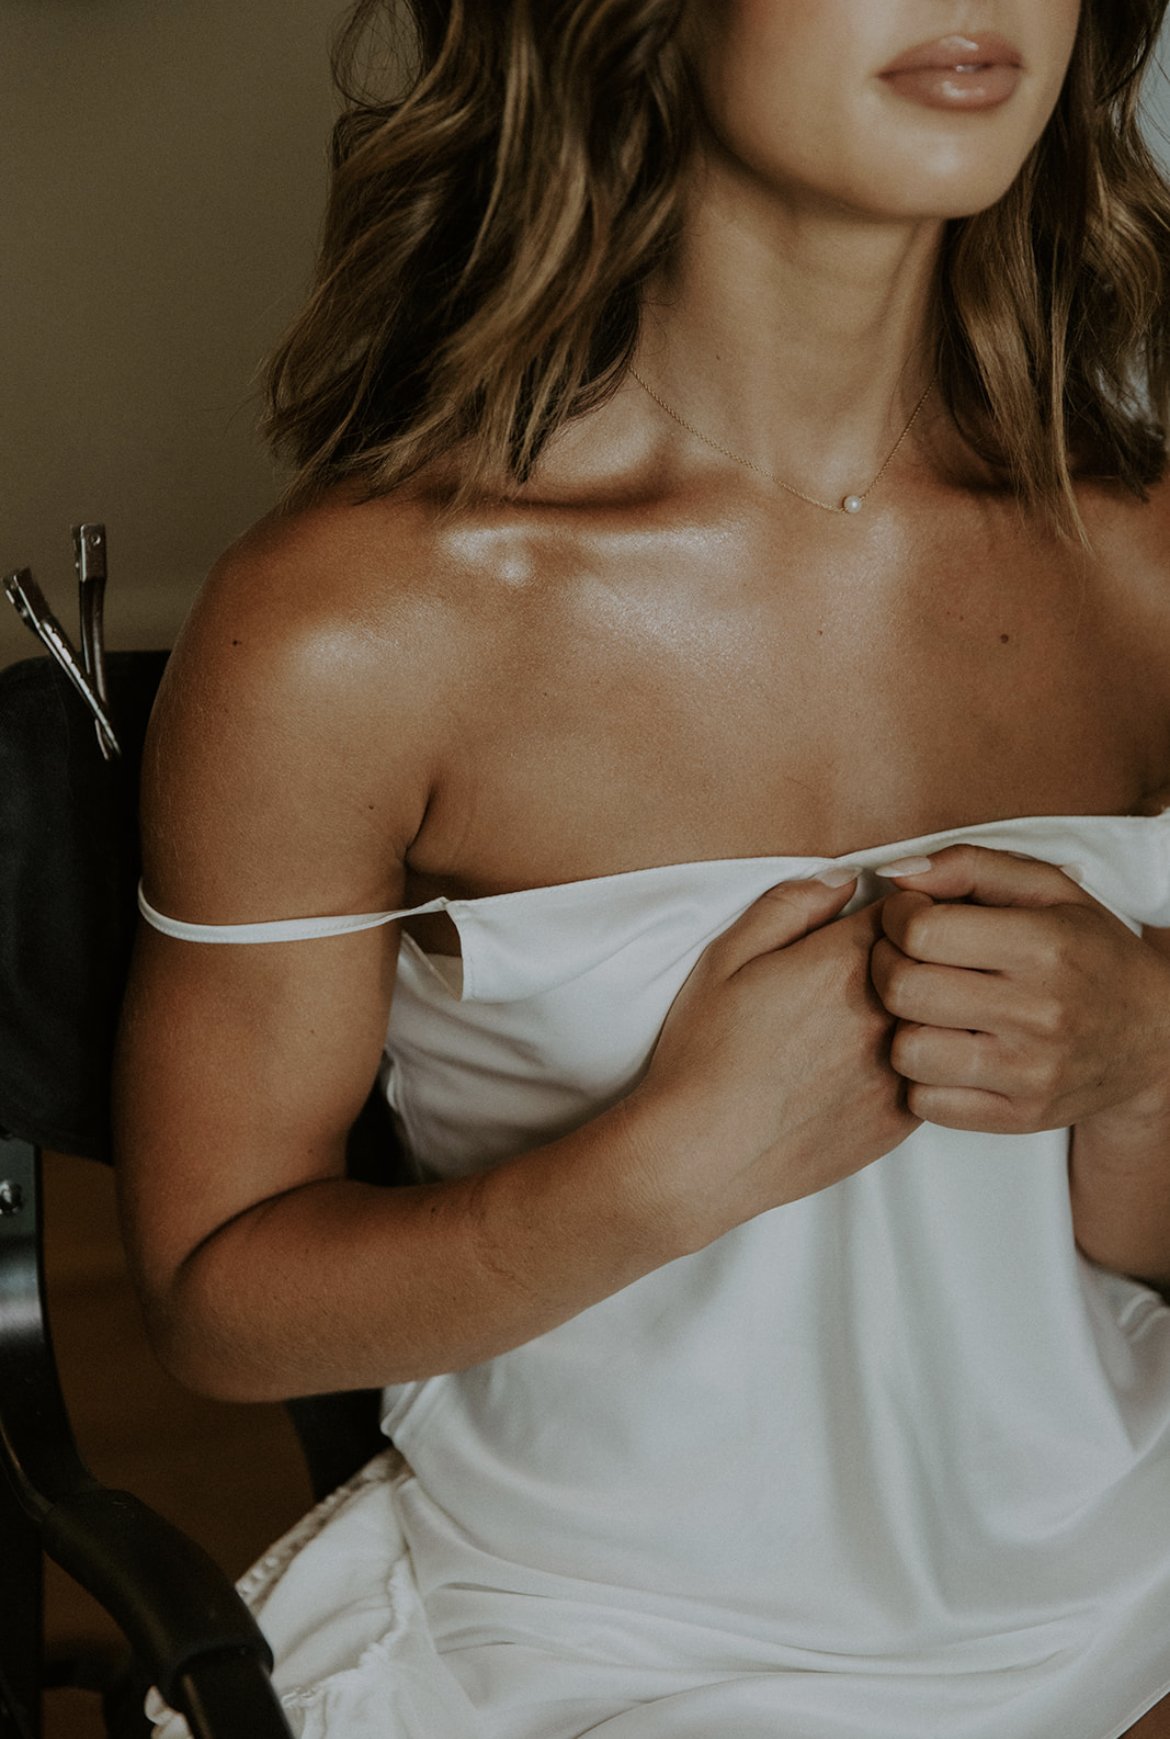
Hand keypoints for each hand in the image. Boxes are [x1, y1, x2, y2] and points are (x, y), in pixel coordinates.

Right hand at [631, 875, 918, 1247]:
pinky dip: (919, 1061)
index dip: (902, 906)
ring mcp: (900, 1069)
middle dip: (922, 954)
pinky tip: (875, 1066)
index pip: (912, 909)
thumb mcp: (727, 957)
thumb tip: (846, 878)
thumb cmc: (705, 1053)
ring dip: (929, 1009)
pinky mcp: (902, 1119)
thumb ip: (791, 906)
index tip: (888, 916)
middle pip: (938, 961)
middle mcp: (886, 1013)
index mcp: (844, 963)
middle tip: (895, 960)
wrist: (703, 1153)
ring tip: (886, 1016)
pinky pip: (936, 1075)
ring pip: (945, 1019)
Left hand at [869, 845, 1169, 1133]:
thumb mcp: (1047, 888)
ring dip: (901, 1026)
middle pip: (904, 991)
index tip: (906, 916)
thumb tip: (896, 874)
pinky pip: (926, 1103)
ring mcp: (1030, 1072)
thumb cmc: (1089, 950)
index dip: (895, 917)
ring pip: (907, 1052)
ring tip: (925, 1008)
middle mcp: (1039, 1012)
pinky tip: (944, 1049)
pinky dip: (921, 1077)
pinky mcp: (1020, 1116)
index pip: (920, 931)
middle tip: (901, 958)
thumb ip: (969, 866)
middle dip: (885, 967)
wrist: (1155, 1034)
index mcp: (1043, 945)